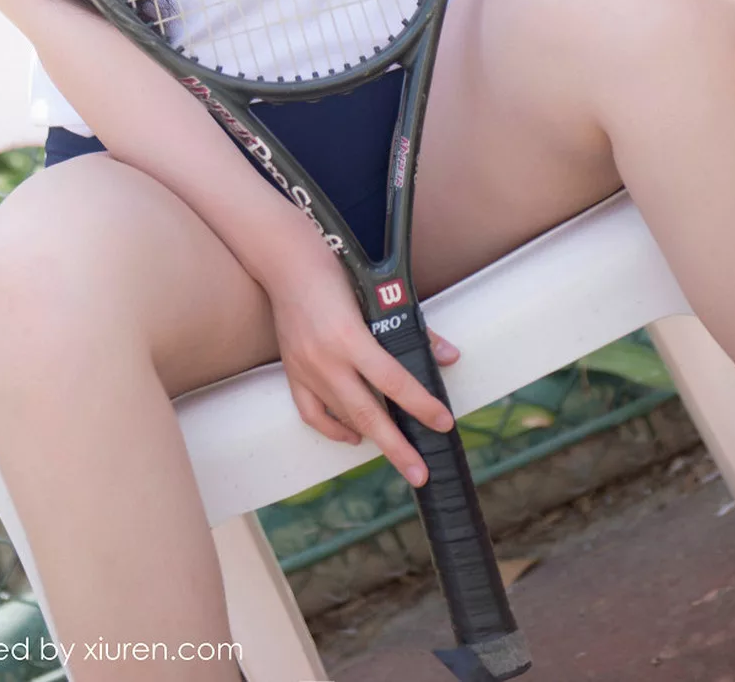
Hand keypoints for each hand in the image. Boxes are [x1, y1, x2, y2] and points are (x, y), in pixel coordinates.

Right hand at [266, 232, 457, 487]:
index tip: (443, 422)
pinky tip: (353, 434)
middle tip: (420, 473)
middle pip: (366, 413)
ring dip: (370, 436)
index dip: (421, 404)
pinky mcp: (291, 371)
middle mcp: (325, 359)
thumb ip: (414, 327)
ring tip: (397, 452)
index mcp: (349, 337)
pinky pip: (312, 413)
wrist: (286, 261)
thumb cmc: (335, 269)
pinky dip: (334, 429)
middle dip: (396, 447)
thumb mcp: (377, 293)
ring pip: (342, 416)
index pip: (393, 380)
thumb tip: (448, 356)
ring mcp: (305, 369)